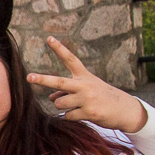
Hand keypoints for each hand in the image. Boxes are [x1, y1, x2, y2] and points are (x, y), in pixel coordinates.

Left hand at [27, 37, 147, 132]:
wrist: (125, 110)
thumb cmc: (102, 97)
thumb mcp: (86, 89)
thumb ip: (67, 90)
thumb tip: (51, 98)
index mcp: (84, 76)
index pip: (70, 59)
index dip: (59, 49)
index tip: (49, 38)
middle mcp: (85, 85)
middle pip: (59, 82)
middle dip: (43, 80)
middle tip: (29, 77)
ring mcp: (87, 99)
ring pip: (60, 103)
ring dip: (62, 106)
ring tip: (77, 106)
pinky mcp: (89, 112)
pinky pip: (68, 115)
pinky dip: (71, 116)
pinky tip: (83, 114)